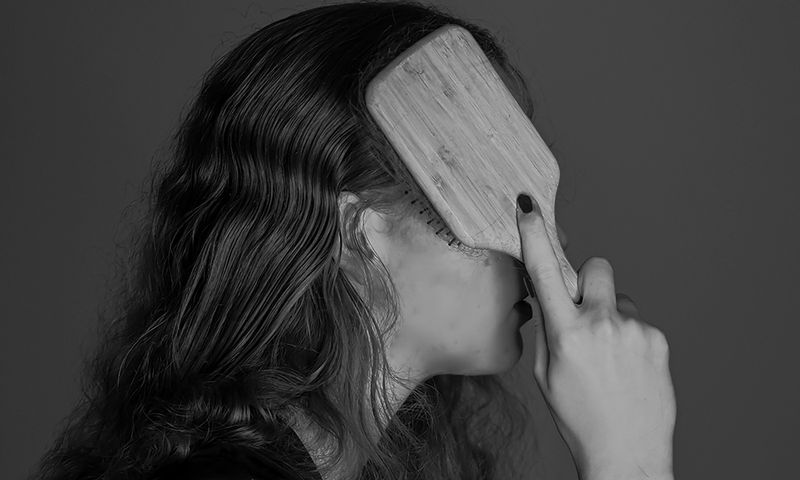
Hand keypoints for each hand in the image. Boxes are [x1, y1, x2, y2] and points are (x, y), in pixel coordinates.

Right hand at [515, 193, 675, 479]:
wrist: (628, 453)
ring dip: (610, 317)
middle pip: (597, 268)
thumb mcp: (546, 375)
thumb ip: (550, 331)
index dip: (534, 235)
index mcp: (566, 335)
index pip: (545, 272)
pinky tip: (626, 367)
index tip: (527, 205)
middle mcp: (602, 326)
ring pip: (618, 300)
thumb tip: (554, 300)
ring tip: (609, 358)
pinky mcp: (658, 339)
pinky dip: (629, 336)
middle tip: (585, 312)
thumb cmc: (579, 418)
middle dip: (588, 281)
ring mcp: (635, 331)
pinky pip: (636, 321)